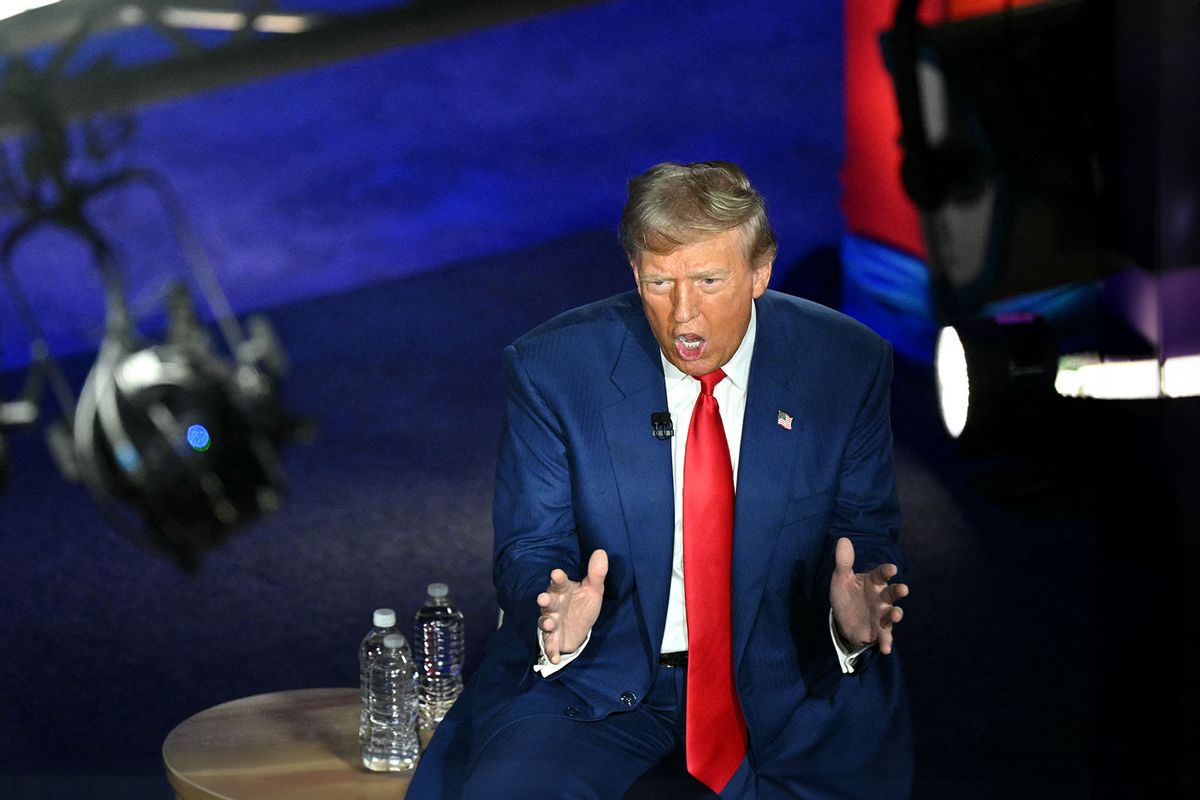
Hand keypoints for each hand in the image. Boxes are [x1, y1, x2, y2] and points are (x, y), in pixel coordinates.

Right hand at [537, 549, 607, 663]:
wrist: (579, 629)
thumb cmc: (582, 605)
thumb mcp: (593, 590)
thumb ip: (596, 573)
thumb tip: (601, 551)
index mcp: (563, 591)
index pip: (559, 583)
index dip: (557, 578)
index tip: (556, 573)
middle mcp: (555, 605)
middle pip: (548, 601)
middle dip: (545, 600)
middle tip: (542, 598)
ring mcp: (552, 622)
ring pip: (545, 621)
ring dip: (546, 622)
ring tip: (549, 623)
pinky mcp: (553, 639)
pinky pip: (550, 645)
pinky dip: (551, 651)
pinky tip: (554, 658)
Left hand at [829, 537, 907, 653]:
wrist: (842, 619)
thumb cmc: (846, 595)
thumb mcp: (841, 579)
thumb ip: (843, 562)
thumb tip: (843, 539)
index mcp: (873, 581)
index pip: (881, 574)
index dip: (886, 571)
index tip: (891, 568)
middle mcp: (881, 597)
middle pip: (891, 593)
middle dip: (897, 591)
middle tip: (903, 589)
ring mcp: (882, 614)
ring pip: (892, 613)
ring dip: (896, 614)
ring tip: (896, 615)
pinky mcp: (879, 630)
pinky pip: (885, 636)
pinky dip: (887, 642)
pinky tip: (886, 648)